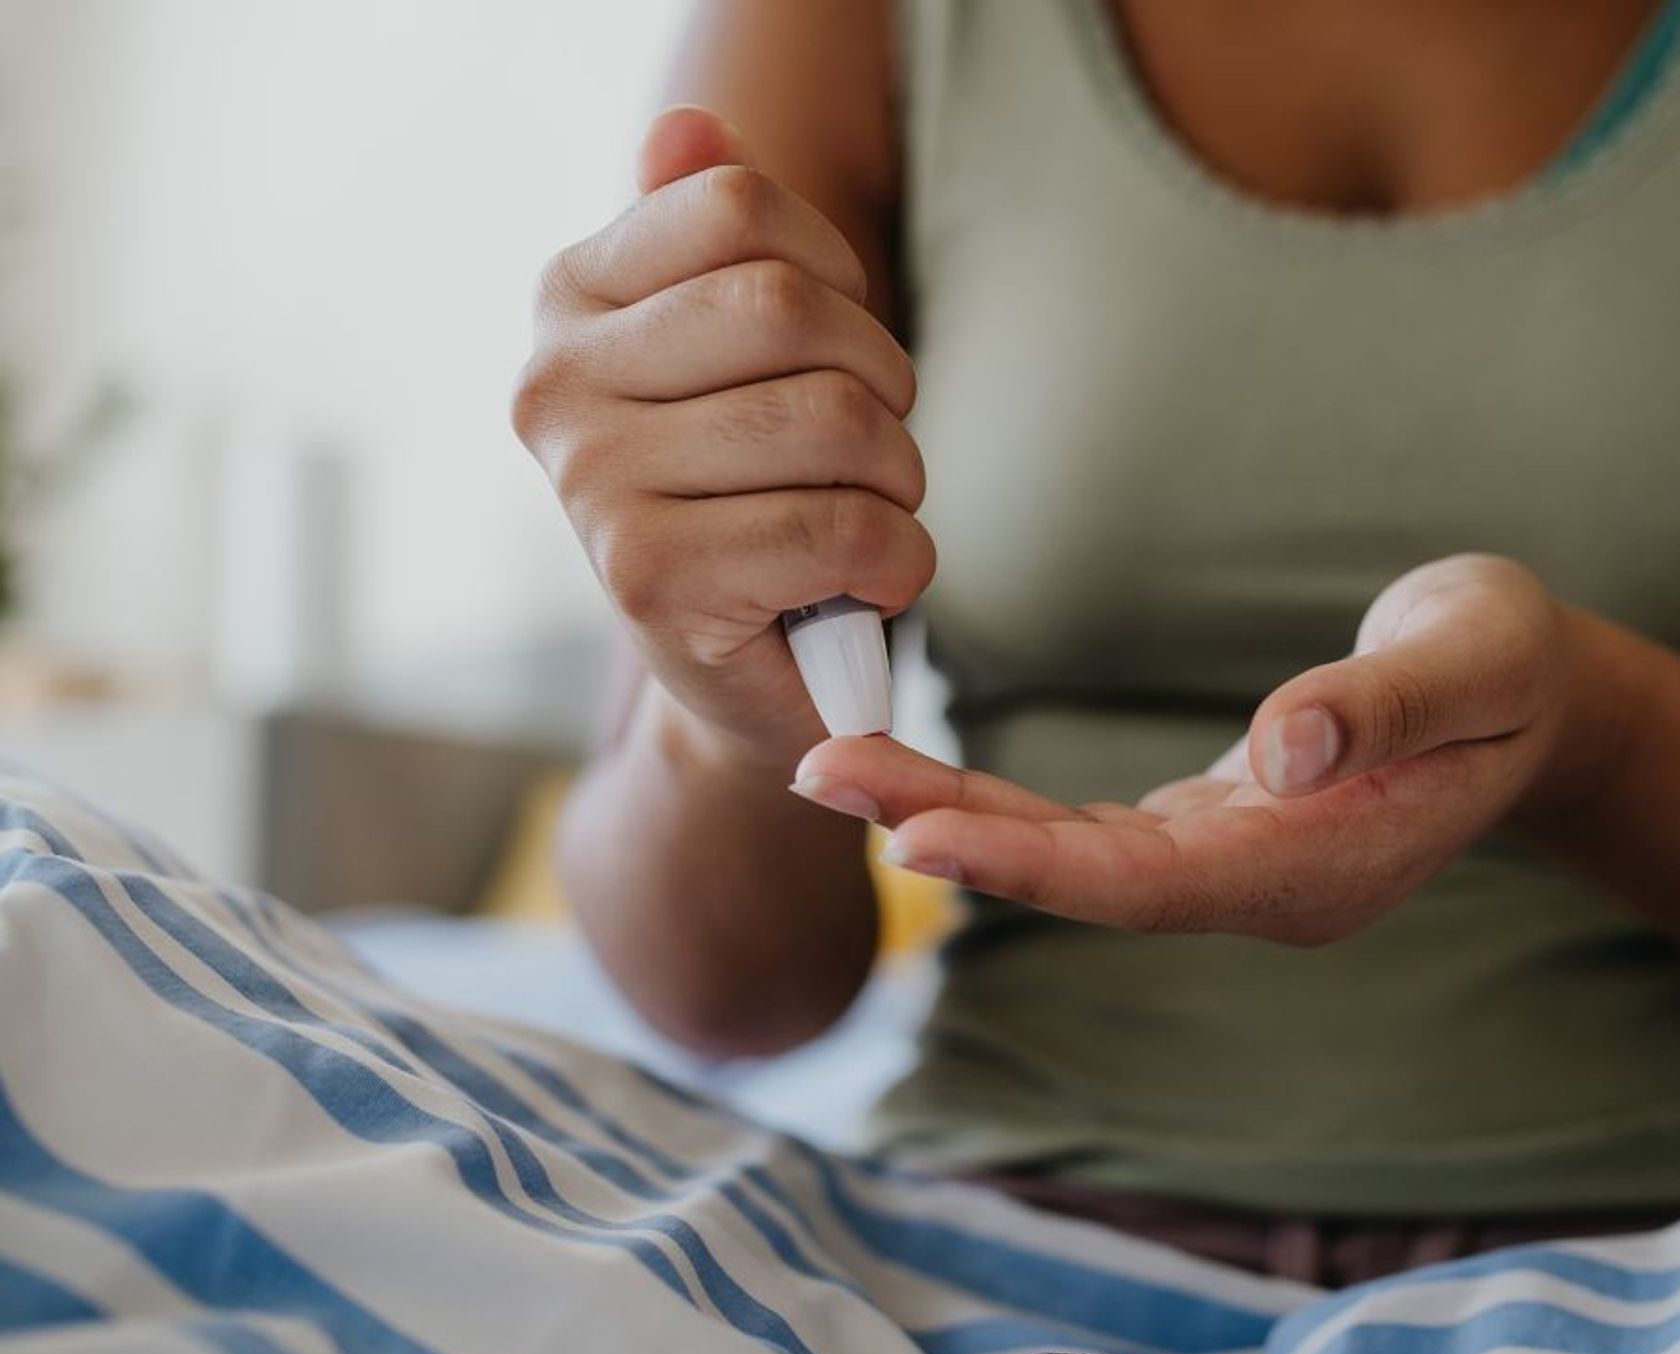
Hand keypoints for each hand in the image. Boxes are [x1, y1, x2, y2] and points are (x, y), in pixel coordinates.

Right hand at [512, 107, 931, 769]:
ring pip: (833, 420)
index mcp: (569, 302)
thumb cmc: (756, 497)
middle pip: (790, 308)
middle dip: (881, 382)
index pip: (738, 206)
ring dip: (898, 479)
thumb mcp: (734, 359)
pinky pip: (844, 527)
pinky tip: (871, 579)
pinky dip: (900, 559)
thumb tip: (692, 127)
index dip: (837, 270)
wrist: (746, 675)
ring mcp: (592, 485)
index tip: (837, 347)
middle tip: (873, 450)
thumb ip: (708, 237)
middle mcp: (555, 386)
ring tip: (869, 516)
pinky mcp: (652, 583)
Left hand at [792, 556, 1577, 943]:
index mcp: (1320, 866)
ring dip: (954, 815)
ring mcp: (1234, 864)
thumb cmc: (1506, 668)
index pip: (1149, 882)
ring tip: (836, 767)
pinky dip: (1002, 807)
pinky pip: (1087, 831)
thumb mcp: (1475, 660)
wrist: (1530, 699)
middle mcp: (1260, 886)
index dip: (1030, 865)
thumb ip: (1384, 706)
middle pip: (1081, 877)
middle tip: (817, 772)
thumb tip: (1284, 749)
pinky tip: (921, 782)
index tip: (914, 834)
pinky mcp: (1211, 828)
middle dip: (949, 830)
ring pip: (1071, 857)